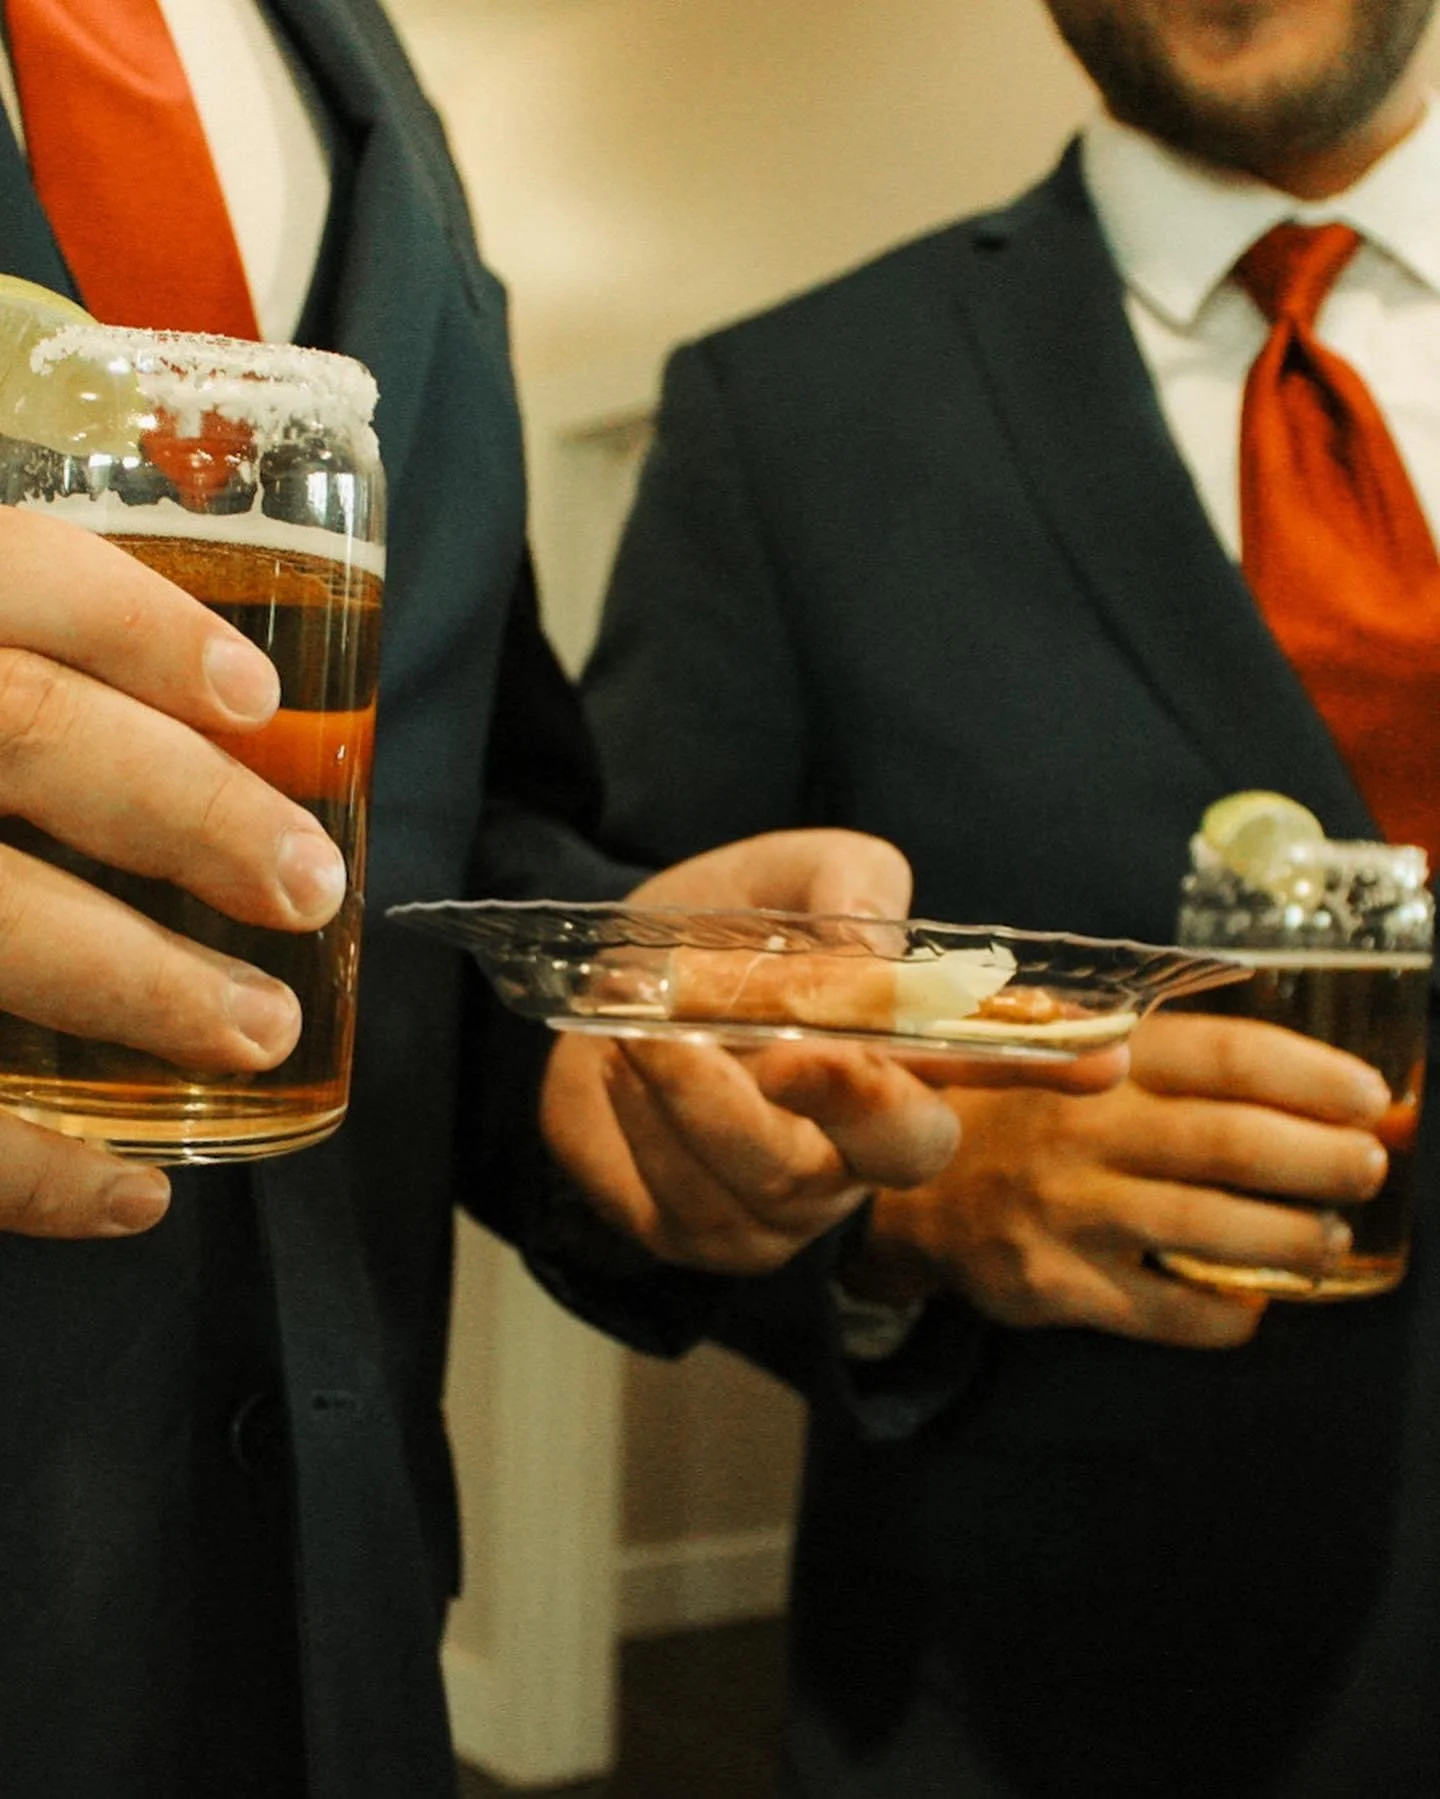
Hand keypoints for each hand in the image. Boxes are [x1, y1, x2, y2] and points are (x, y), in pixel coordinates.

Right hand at [0, 510, 347, 1237]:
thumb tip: (184, 735)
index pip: (6, 572)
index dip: (143, 625)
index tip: (260, 696)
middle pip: (19, 731)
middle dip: (186, 810)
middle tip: (308, 886)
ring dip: (136, 984)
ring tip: (263, 1037)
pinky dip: (27, 1168)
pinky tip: (129, 1192)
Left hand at [541, 829, 1127, 1272]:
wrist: (590, 991)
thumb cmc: (707, 937)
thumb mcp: (778, 878)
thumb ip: (843, 883)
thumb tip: (875, 942)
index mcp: (900, 1052)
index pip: (996, 1063)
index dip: (1048, 1063)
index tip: (1104, 1060)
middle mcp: (858, 1142)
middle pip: (904, 1155)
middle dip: (853, 1103)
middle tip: (789, 1051)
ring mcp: (783, 1203)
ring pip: (772, 1185)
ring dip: (701, 1100)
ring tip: (643, 1028)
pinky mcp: (696, 1231)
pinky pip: (682, 1204)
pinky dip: (646, 1126)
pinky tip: (624, 1071)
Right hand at [845, 1010, 1391, 1346]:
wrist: (901, 1185)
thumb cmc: (1018, 1110)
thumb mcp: (1073, 1051)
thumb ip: (1169, 1056)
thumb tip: (1309, 1080)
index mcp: (1096, 1058)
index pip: (1225, 1055)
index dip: (1311, 1075)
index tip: (1373, 1096)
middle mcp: (1083, 1130)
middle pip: (1233, 1144)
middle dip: (1323, 1160)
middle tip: (1369, 1167)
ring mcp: (1069, 1211)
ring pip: (1210, 1229)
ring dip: (1294, 1239)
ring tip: (1331, 1240)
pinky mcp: (1054, 1285)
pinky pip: (1164, 1311)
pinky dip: (1224, 1313)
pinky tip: (1252, 1305)